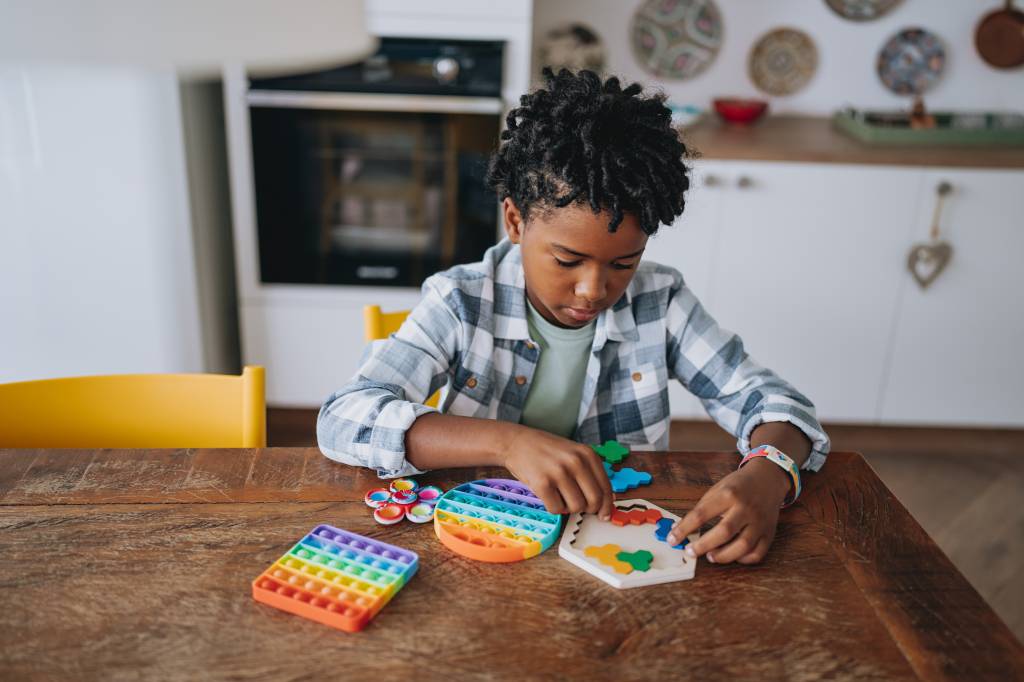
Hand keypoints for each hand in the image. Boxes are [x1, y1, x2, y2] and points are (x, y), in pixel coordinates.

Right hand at [497, 425, 613, 519]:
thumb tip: (605, 503)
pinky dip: (554, 507)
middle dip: (588, 509)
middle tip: (578, 505)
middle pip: (594, 500)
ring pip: (576, 507)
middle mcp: (576, 462)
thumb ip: (589, 473)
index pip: (605, 487)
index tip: (604, 515)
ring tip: (559, 495)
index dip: (606, 505)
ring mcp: (559, 472)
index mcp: (587, 454)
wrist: (516, 442)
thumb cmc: (546, 451)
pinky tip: (548, 495)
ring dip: (568, 507)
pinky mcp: (543, 483)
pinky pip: (557, 509)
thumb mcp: (573, 453)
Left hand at [667, 457, 791, 564]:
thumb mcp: (718, 488)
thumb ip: (702, 509)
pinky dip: (743, 559)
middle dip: (703, 545)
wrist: (768, 478)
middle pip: (724, 532)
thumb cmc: (739, 485)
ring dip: (724, 556)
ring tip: (711, 556)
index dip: (684, 529)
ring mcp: (760, 522)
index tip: (672, 539)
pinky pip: (757, 553)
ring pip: (743, 546)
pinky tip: (732, 556)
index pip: (702, 514)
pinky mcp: (769, 533)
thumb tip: (682, 530)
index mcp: (729, 494)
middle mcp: (746, 508)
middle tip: (690, 552)